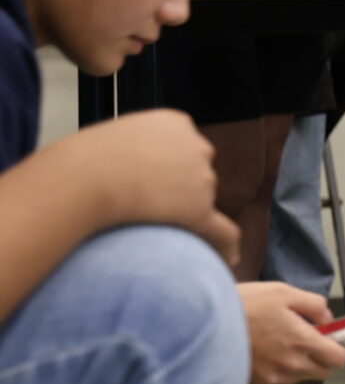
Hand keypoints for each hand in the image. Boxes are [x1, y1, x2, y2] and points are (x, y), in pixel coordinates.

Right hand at [57, 110, 236, 261]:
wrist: (79, 179)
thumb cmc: (80, 162)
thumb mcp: (115, 138)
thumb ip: (136, 148)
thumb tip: (137, 169)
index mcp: (176, 123)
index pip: (183, 148)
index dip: (164, 167)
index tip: (143, 181)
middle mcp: (197, 147)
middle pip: (197, 174)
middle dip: (178, 190)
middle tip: (140, 205)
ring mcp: (202, 179)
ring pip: (200, 202)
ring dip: (181, 214)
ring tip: (142, 222)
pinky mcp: (200, 211)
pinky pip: (222, 232)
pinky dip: (223, 247)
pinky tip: (226, 261)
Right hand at [239, 282, 344, 383]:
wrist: (201, 323)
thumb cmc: (244, 304)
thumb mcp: (284, 292)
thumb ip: (314, 305)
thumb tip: (327, 320)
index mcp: (303, 343)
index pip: (338, 359)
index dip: (338, 349)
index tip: (330, 339)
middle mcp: (290, 366)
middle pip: (321, 372)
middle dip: (321, 358)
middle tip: (306, 341)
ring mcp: (270, 378)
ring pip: (297, 377)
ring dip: (296, 364)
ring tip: (277, 343)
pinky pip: (272, 380)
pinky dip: (272, 370)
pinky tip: (259, 353)